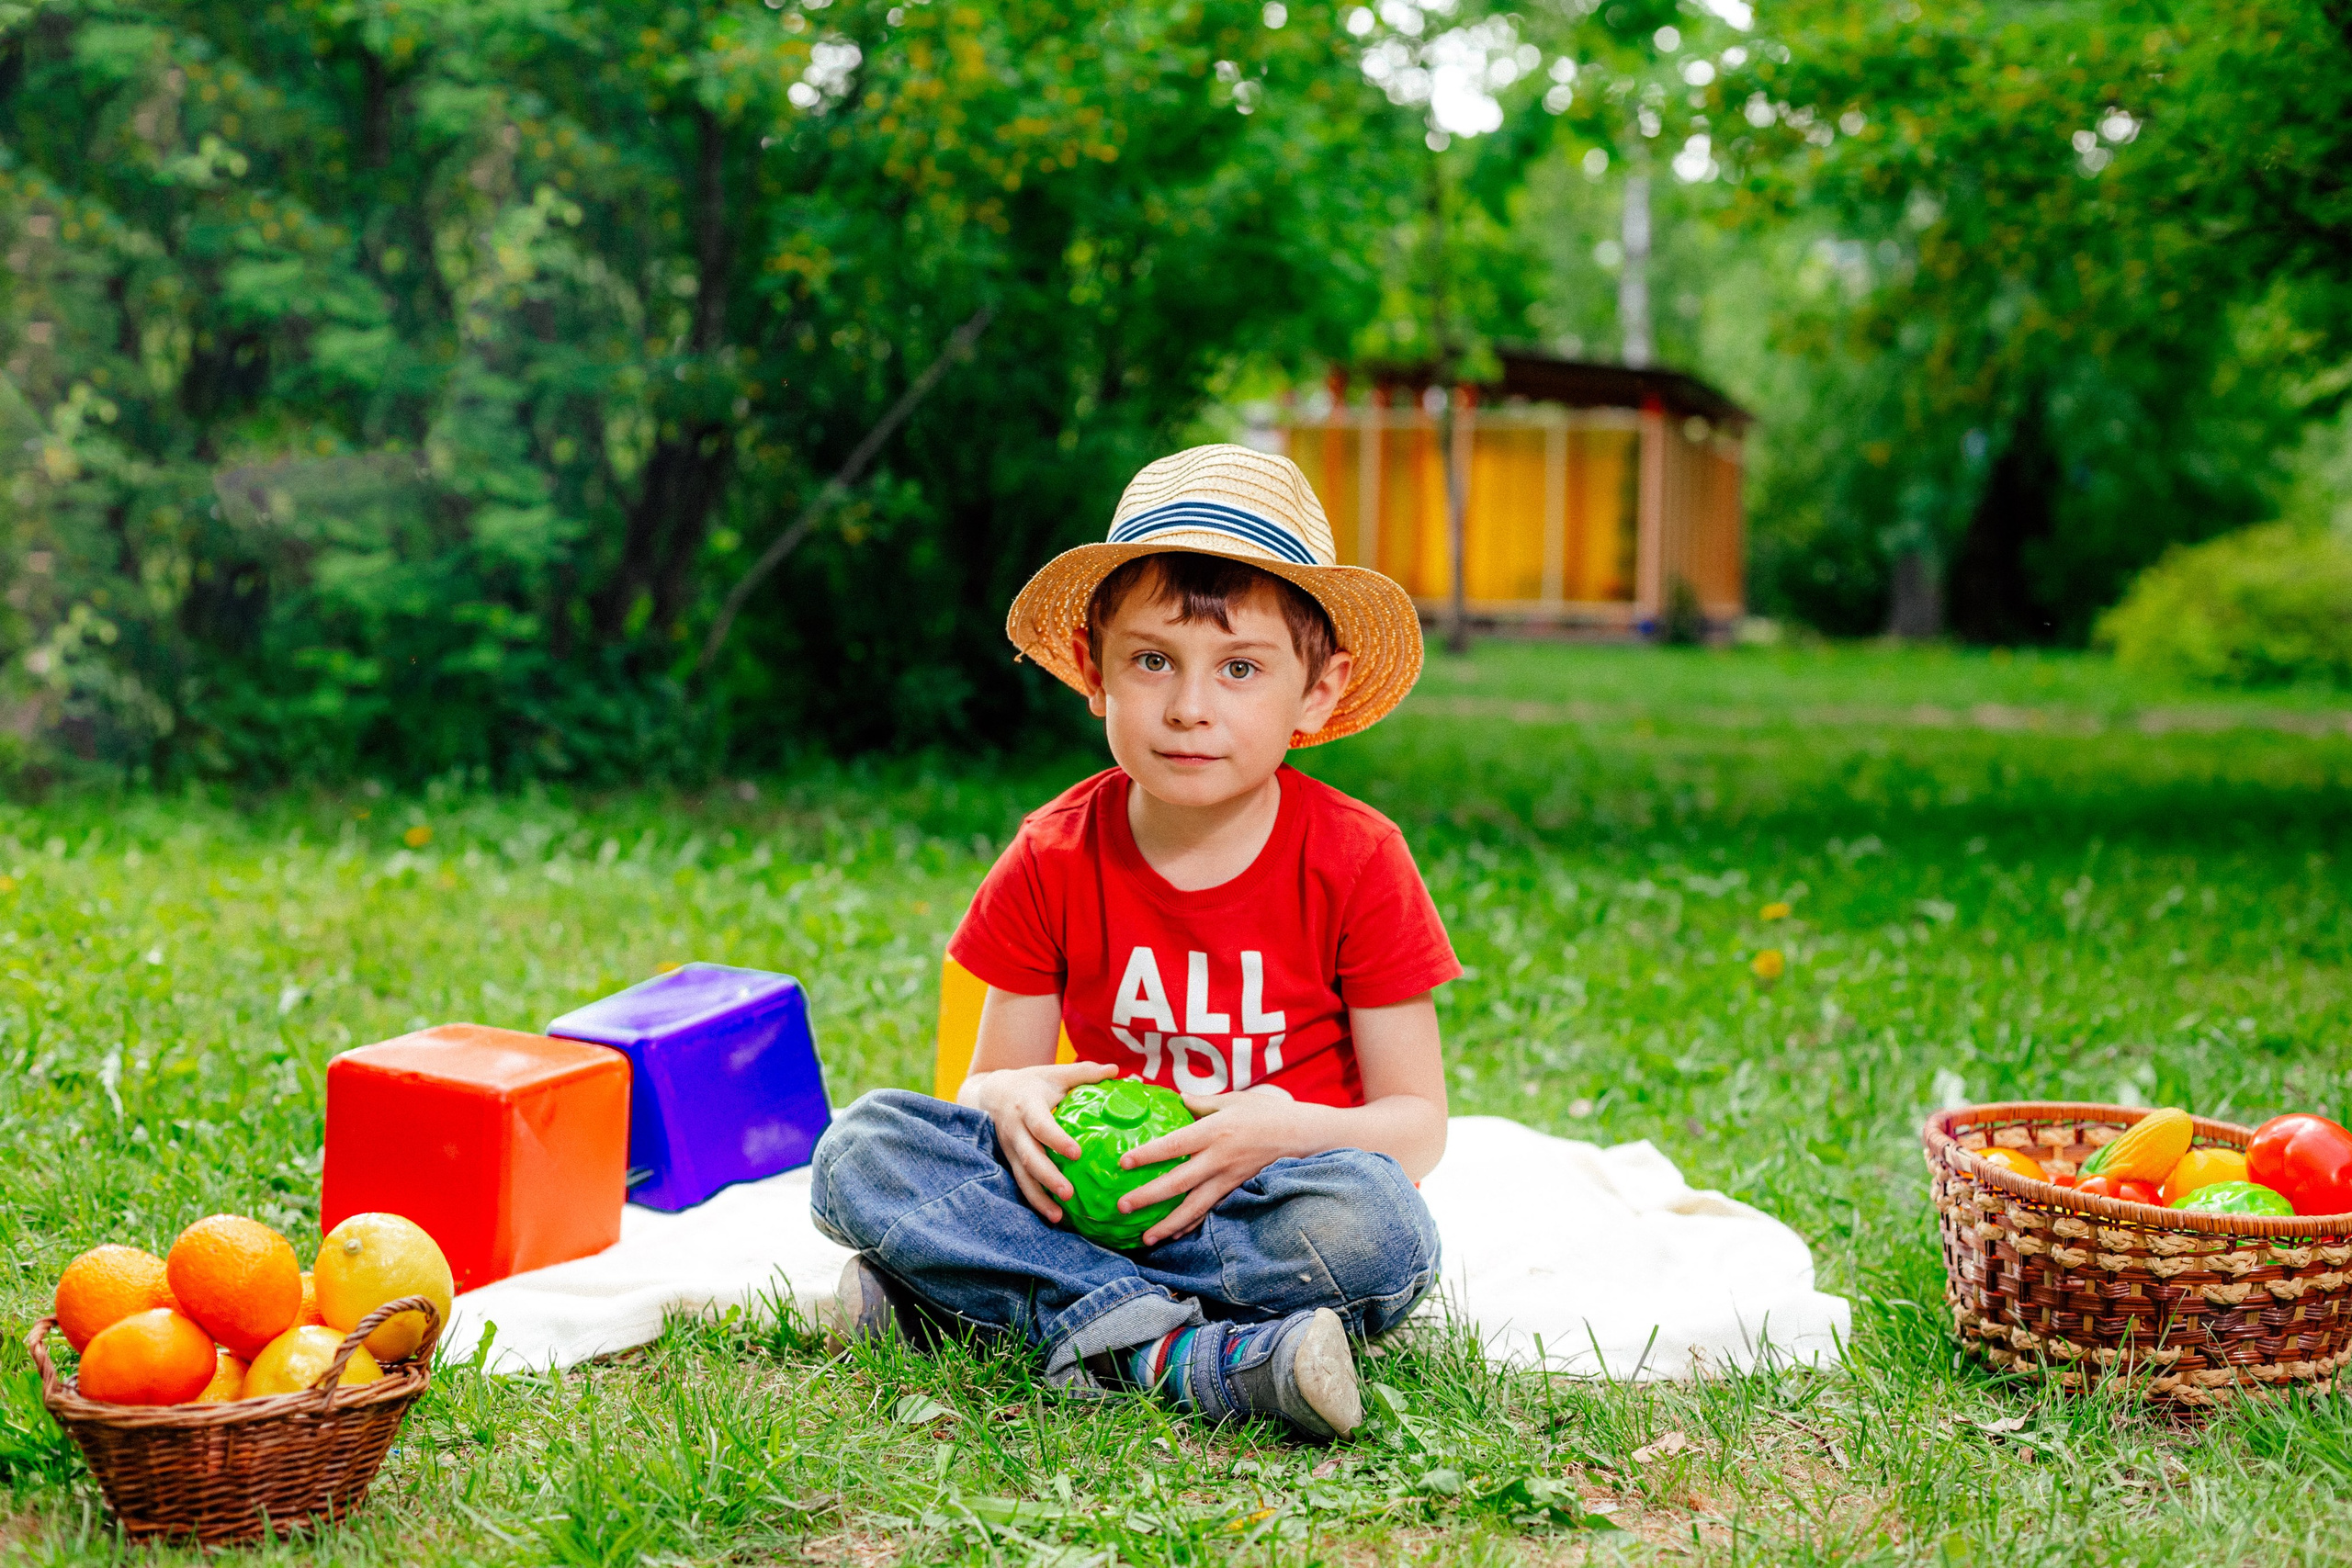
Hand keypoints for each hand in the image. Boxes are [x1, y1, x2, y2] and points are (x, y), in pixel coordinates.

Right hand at [958, 1060, 1119, 1223]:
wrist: (991, 1094)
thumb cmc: (1032, 1083)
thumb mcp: (1054, 1074)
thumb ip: (1084, 1073)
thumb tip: (1116, 1070)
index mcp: (1027, 1106)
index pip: (1041, 1125)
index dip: (1057, 1140)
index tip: (1077, 1153)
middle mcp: (1015, 1130)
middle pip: (1029, 1157)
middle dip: (1048, 1177)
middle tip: (1069, 1193)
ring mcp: (1010, 1149)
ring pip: (1022, 1177)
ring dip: (1039, 1198)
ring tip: (1059, 1215)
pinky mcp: (1010, 1162)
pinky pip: (1022, 1184)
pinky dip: (1036, 1201)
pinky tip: (1055, 1216)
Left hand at [1117, 1084, 1318, 1246]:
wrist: (1303, 1136)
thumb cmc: (1268, 1112)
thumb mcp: (1234, 1100)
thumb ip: (1203, 1103)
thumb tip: (1178, 1099)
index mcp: (1214, 1131)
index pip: (1174, 1145)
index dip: (1148, 1155)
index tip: (1124, 1162)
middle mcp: (1218, 1158)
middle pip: (1178, 1183)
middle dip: (1149, 1197)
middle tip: (1122, 1207)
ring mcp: (1228, 1178)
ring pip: (1194, 1207)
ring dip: (1168, 1225)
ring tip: (1146, 1238)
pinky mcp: (1236, 1190)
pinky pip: (1211, 1210)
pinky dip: (1192, 1225)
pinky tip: (1175, 1235)